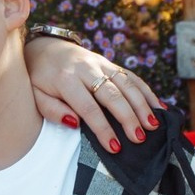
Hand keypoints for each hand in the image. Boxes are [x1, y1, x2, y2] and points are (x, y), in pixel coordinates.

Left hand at [24, 39, 161, 149]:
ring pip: (126, 83)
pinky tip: (158, 107)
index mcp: (66, 79)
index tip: (114, 147)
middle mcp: (86, 69)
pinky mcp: (109, 63)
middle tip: (139, 138)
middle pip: (112, 94)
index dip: (103, 128)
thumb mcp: (35, 95)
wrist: (44, 47)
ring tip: (153, 125)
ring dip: (142, 104)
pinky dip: (146, 91)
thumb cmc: (39, 78)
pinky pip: (131, 76)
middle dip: (128, 117)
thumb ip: (52, 110)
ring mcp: (100, 63)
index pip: (88, 107)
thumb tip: (75, 124)